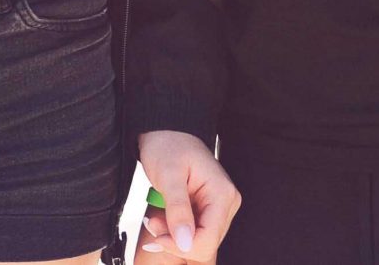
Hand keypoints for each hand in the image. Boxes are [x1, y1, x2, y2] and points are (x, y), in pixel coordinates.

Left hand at [134, 129, 240, 261]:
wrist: (164, 132)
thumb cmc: (167, 145)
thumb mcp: (168, 176)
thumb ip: (177, 210)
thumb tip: (184, 243)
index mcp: (222, 194)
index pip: (209, 239)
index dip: (182, 246)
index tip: (157, 237)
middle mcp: (226, 203)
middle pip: (205, 243)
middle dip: (175, 240)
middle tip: (153, 224)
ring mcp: (218, 208)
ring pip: (198, 240)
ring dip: (173, 236)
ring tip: (155, 218)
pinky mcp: (207, 210)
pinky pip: (193, 232)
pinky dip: (174, 231)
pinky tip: (162, 219)